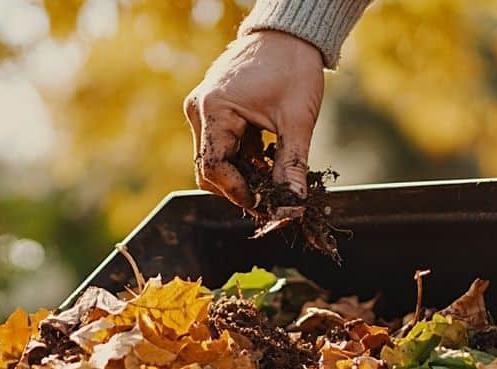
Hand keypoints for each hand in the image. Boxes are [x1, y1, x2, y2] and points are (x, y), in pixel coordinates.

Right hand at [184, 30, 323, 207]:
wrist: (290, 34)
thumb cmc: (293, 68)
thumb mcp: (297, 121)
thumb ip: (292, 166)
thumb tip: (292, 206)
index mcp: (213, 109)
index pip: (214, 168)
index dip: (239, 192)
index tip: (265, 204)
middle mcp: (199, 110)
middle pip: (209, 170)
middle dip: (239, 187)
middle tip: (272, 197)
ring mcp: (204, 110)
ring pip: (215, 161)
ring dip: (242, 174)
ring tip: (274, 175)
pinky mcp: (213, 110)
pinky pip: (221, 147)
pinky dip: (243, 159)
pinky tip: (267, 157)